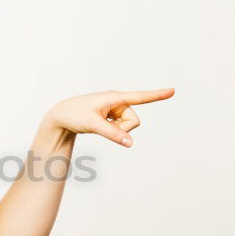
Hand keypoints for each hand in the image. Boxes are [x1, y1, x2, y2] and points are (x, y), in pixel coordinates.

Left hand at [42, 87, 174, 146]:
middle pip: (134, 121)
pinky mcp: (113, 114)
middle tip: (103, 126)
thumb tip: (130, 144)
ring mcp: (115, 108)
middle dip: (123, 129)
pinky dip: (114, 130)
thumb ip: (113, 134)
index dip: (157, 95)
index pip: (139, 97)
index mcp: (114, 98)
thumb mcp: (93, 125)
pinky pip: (122, 127)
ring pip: (129, 125)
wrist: (61, 115)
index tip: (172, 91)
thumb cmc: (75, 115)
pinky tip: (100, 124)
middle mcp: (118, 101)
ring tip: (100, 124)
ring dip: (118, 130)